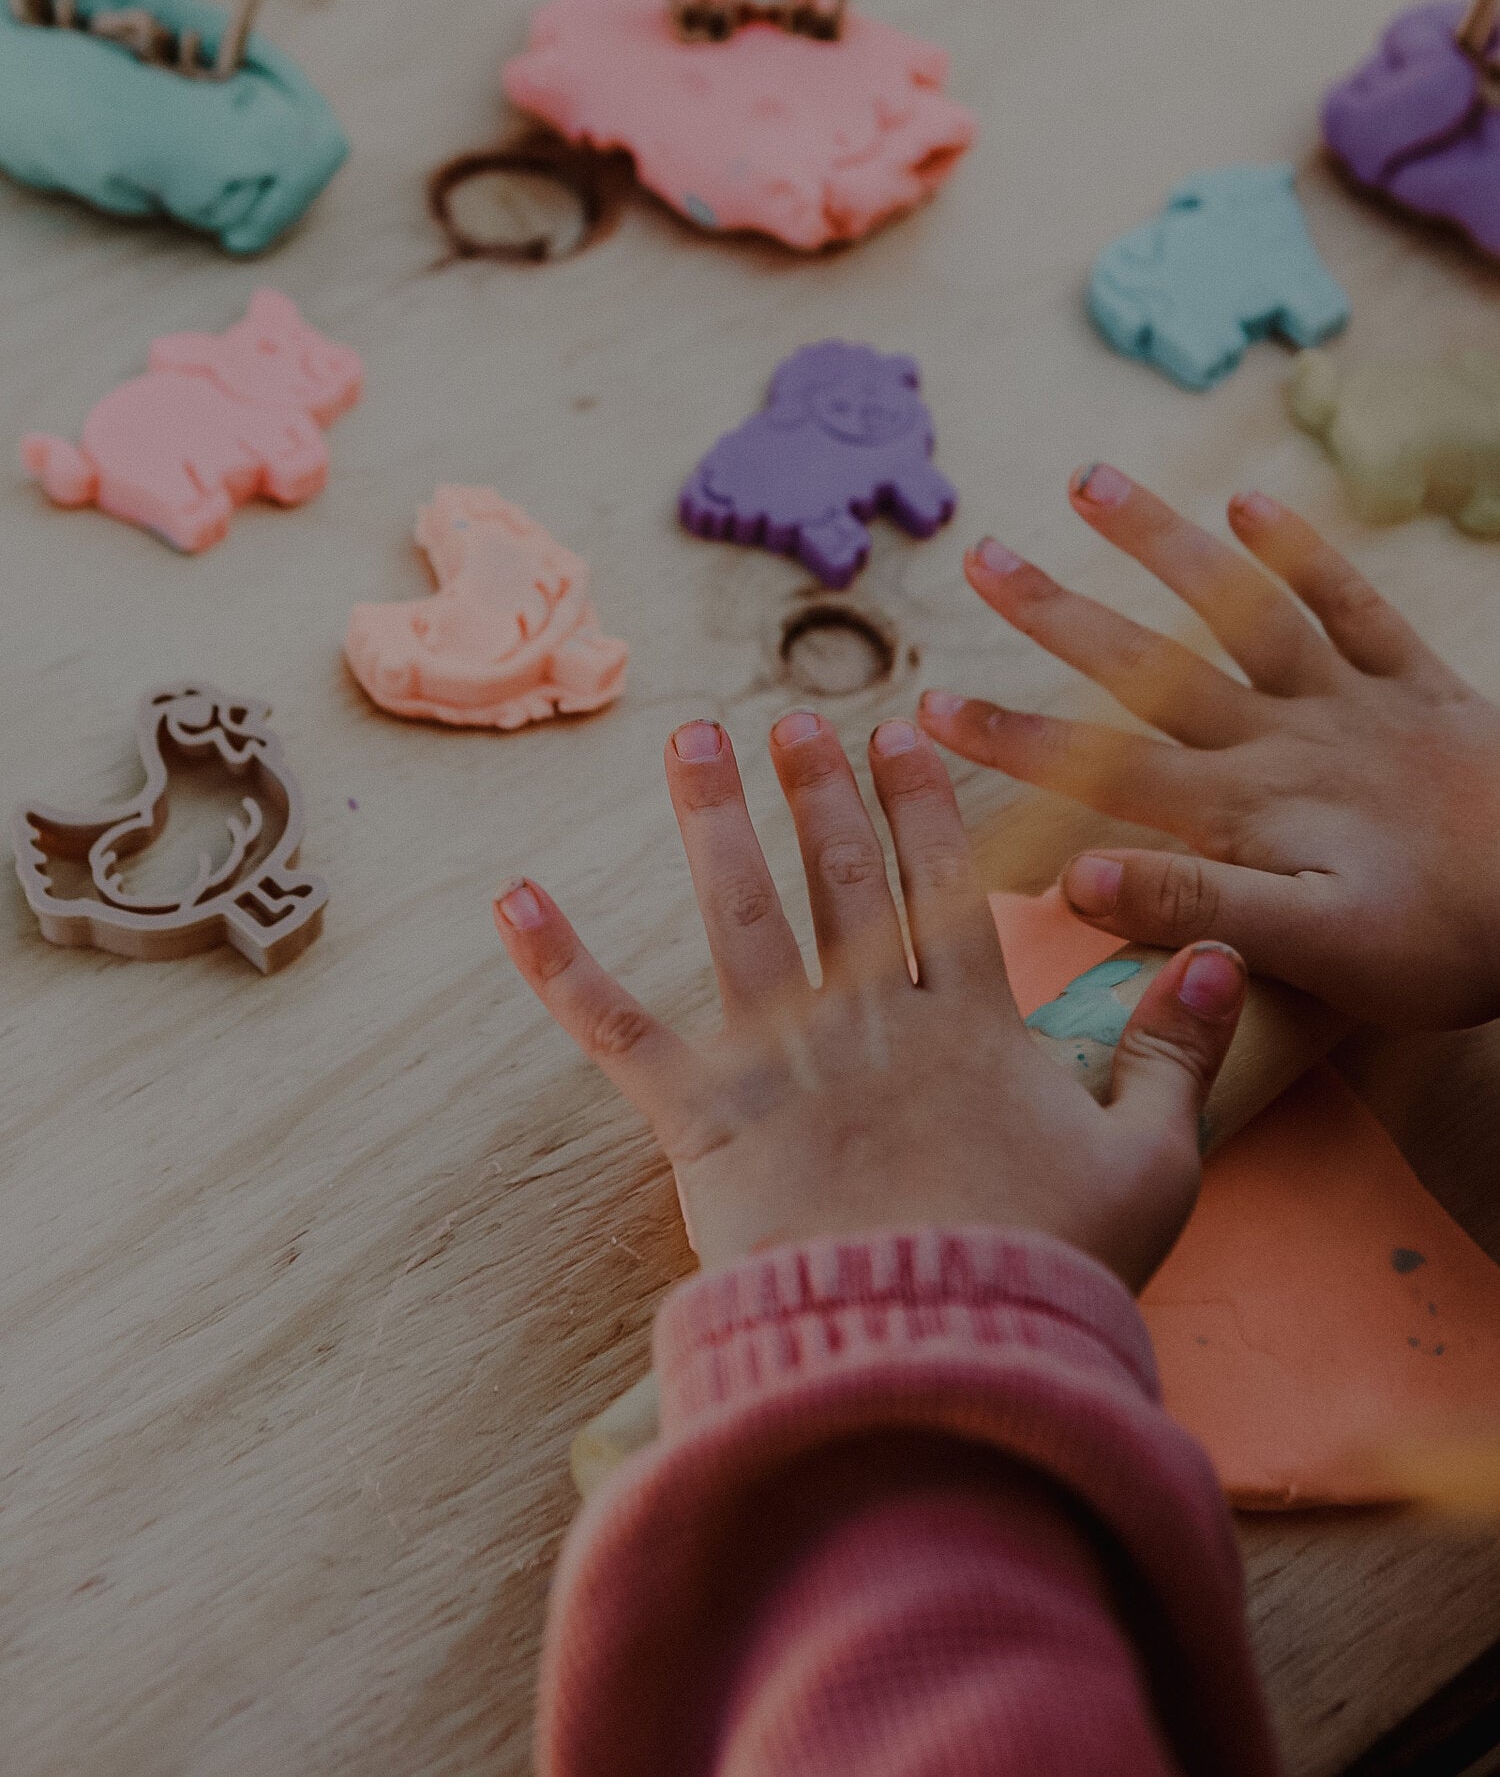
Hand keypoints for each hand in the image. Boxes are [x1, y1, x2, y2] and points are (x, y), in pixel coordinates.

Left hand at [494, 709, 1244, 1288]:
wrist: (942, 1365)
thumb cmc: (1052, 1275)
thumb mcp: (1154, 1163)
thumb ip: (1179, 1049)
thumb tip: (1219, 945)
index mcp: (970, 1026)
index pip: (943, 884)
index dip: (920, 803)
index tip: (900, 728)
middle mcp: (870, 1022)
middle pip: (839, 879)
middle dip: (817, 788)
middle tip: (792, 716)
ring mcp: (782, 1066)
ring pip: (741, 917)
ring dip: (714, 821)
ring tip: (690, 738)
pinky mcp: (702, 1123)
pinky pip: (619, 1032)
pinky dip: (562, 965)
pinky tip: (513, 898)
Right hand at [919, 464, 1499, 1034]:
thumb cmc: (1448, 945)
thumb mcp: (1315, 951)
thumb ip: (1195, 906)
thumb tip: (1074, 876)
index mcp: (1247, 809)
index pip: (1103, 769)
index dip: (1011, 740)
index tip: (927, 710)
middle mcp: (1284, 736)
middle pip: (1150, 667)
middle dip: (1060, 615)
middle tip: (983, 558)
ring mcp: (1351, 698)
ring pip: (1238, 608)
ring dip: (1162, 544)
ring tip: (1090, 481)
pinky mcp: (1419, 681)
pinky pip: (1354, 601)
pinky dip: (1302, 547)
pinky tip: (1249, 499)